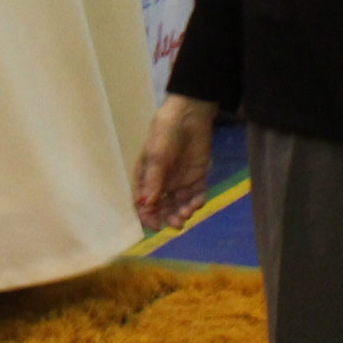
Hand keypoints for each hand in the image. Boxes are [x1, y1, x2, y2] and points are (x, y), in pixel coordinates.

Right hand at [132, 94, 220, 229]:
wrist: (189, 116)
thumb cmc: (165, 133)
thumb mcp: (156, 156)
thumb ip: (153, 180)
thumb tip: (147, 204)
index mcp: (147, 176)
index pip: (144, 201)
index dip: (148, 215)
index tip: (155, 225)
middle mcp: (162, 182)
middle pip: (163, 207)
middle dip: (169, 217)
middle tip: (177, 223)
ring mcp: (180, 181)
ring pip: (180, 205)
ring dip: (183, 212)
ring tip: (187, 213)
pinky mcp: (197, 178)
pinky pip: (196, 196)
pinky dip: (197, 202)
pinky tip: (197, 203)